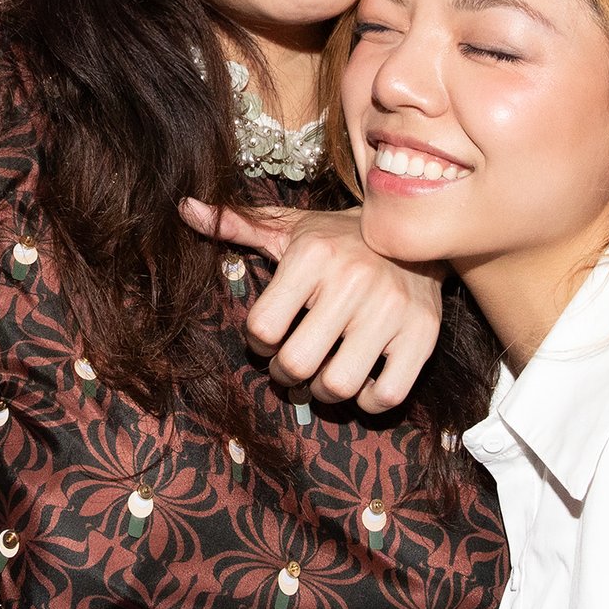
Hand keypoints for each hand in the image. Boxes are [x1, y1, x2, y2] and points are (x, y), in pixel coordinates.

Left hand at [181, 199, 443, 411]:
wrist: (417, 231)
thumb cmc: (340, 238)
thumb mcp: (290, 228)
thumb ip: (238, 225)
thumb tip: (186, 209)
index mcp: (313, 254)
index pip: (262, 329)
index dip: (257, 343)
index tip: (268, 336)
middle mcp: (354, 280)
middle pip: (296, 364)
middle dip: (285, 374)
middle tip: (292, 364)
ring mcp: (392, 310)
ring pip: (338, 386)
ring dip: (321, 391)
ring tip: (322, 374)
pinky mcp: (423, 335)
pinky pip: (387, 394)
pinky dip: (367, 400)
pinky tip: (361, 381)